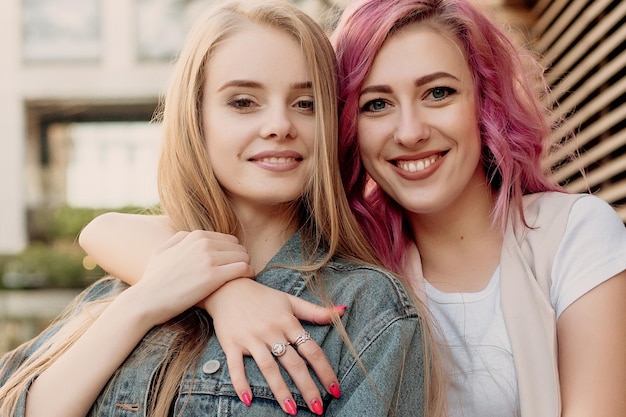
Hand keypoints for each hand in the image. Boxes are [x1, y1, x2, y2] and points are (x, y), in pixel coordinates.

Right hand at [129, 230, 254, 325]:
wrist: (146, 301)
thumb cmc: (153, 280)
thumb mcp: (161, 251)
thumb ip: (179, 239)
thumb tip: (192, 235)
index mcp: (195, 236)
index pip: (229, 240)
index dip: (232, 253)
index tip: (232, 265)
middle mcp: (204, 244)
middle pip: (238, 247)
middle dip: (241, 259)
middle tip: (239, 274)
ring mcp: (209, 259)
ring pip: (243, 256)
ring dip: (246, 267)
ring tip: (243, 278)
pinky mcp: (213, 276)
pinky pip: (243, 269)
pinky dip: (248, 274)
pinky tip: (246, 281)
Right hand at [205, 278, 344, 414]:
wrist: (228, 287)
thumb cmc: (262, 297)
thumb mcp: (290, 301)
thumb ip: (316, 311)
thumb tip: (343, 311)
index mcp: (288, 322)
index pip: (312, 350)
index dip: (325, 370)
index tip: (335, 390)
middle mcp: (272, 331)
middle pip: (293, 363)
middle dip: (307, 388)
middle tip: (318, 409)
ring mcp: (251, 338)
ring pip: (268, 368)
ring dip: (280, 391)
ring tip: (291, 411)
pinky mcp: (232, 344)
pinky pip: (236, 366)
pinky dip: (241, 383)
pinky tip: (249, 401)